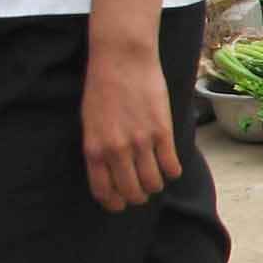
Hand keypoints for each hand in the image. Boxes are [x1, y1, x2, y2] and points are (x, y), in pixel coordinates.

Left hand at [81, 39, 180, 211]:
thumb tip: (111, 172)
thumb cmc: (103, 87)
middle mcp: (116, 150)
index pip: (104, 192)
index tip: (121, 203)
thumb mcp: (90, 122)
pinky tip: (170, 164)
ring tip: (156, 174)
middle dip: (138, 196)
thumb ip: (99, 149)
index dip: (114, 203)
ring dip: (156, 184)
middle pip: (132, 192)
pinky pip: (171, 167)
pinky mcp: (162, 133)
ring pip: (153, 183)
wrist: (122, 59)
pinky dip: (172, 171)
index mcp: (94, 149)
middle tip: (142, 189)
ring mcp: (140, 142)